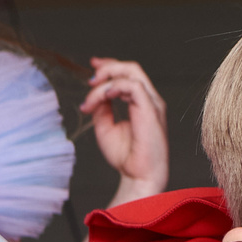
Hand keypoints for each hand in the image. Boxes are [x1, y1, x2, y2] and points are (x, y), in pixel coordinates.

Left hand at [82, 58, 169, 200]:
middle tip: (89, 80)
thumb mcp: (105, 127)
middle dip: (108, 68)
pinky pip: (133, 86)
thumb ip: (102, 108)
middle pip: (131, 68)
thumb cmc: (126, 156)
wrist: (138, 176)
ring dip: (107, 79)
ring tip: (91, 95)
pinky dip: (115, 87)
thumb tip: (95, 94)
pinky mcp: (151, 109)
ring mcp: (152, 103)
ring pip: (132, 73)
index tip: (92, 66)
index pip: (128, 74)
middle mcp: (149, 100)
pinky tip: (103, 98)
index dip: (110, 66)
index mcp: (141, 103)